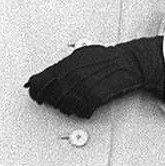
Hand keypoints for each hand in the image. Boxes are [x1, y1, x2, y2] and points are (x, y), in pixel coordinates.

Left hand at [24, 36, 164, 118]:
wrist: (129, 62)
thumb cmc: (107, 58)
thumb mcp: (81, 54)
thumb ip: (61, 66)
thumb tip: (40, 76)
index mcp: (67, 64)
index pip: (41, 81)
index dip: (36, 91)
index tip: (35, 95)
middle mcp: (73, 75)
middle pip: (52, 96)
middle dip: (52, 100)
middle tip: (55, 100)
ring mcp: (84, 87)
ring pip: (65, 106)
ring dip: (66, 107)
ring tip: (72, 104)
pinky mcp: (95, 97)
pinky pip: (81, 110)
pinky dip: (81, 111)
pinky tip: (84, 107)